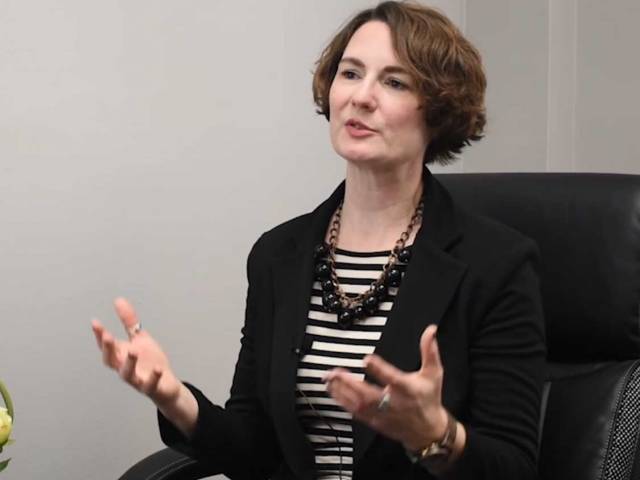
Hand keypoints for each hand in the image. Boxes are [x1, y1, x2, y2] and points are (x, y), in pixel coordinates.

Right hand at [91, 297, 181, 408]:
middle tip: (107, 335)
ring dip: (129, 363)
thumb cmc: (149, 361)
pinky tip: (157, 369)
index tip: (95, 322)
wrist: (166, 383)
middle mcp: (125, 368)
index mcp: (121, 355)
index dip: (99, 335)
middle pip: (111, 360)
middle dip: (108, 348)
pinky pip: (150, 384)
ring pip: (127, 374)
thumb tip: (118, 300)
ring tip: (133, 351)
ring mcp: (137, 379)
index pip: (107, 345)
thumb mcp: (140, 338)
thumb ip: (129, 321)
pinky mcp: (150, 387)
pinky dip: (153, 377)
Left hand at [323, 324, 447, 450]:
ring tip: (329, 379)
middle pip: (369, 395)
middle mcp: (394, 403)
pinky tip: (333, 392)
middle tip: (335, 372)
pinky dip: (342, 402)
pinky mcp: (375, 422)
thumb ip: (430, 351)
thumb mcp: (433, 373)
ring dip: (341, 392)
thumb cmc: (429, 399)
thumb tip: (430, 330)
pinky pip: (355, 413)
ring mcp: (383, 414)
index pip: (393, 378)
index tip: (366, 359)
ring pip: (358, 405)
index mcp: (408, 389)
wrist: (428, 431)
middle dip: (350, 384)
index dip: (379, 369)